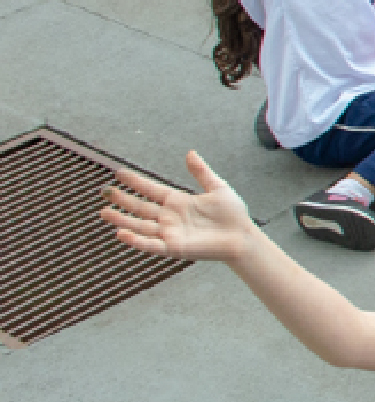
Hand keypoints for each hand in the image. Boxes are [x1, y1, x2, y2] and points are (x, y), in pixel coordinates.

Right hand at [101, 151, 258, 265]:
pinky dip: (136, 240)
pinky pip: (151, 244)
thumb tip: (190, 153)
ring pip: (140, 226)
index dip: (136, 182)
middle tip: (105, 192)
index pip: (151, 190)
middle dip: (123, 200)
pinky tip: (121, 233)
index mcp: (178, 202)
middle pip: (140, 208)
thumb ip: (202, 172)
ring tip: (104, 212)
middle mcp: (170, 217)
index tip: (119, 173)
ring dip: (122, 220)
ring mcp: (170, 233)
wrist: (243, 237)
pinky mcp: (174, 248)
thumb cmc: (232, 214)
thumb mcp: (217, 188)